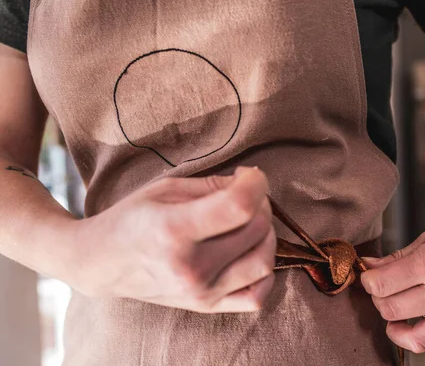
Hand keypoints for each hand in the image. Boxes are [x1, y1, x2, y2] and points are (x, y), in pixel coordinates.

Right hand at [67, 166, 275, 312]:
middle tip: (246, 195)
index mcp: (174, 229)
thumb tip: (252, 184)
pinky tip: (250, 253)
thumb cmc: (132, 219)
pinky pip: (257, 296)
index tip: (251, 176)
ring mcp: (200, 292)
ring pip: (264, 262)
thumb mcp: (166, 189)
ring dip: (266, 235)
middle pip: (256, 230)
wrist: (101, 263)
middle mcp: (190, 267)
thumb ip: (214, 185)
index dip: (256, 184)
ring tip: (249, 222)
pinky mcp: (206, 307)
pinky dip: (264, 273)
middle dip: (261, 203)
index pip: (239, 207)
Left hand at [361, 190, 424, 364]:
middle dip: (380, 301)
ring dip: (398, 333)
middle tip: (384, 293)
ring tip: (397, 322)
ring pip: (418, 340)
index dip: (368, 282)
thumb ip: (396, 258)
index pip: (381, 284)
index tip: (370, 279)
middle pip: (393, 311)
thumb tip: (368, 267)